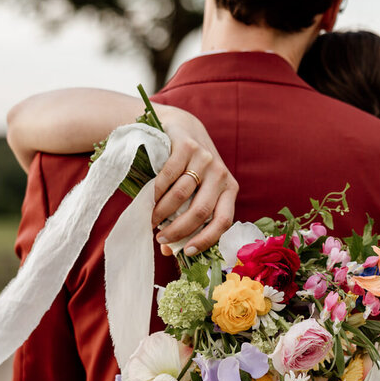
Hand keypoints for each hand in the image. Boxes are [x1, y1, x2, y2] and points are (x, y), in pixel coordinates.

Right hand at [152, 106, 237, 255]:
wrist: (182, 128)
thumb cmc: (188, 170)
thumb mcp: (195, 193)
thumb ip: (187, 219)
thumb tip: (170, 252)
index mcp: (229, 189)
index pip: (224, 221)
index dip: (207, 239)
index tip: (187, 252)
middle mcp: (221, 174)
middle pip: (201, 211)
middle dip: (179, 230)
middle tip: (161, 239)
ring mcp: (205, 158)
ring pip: (182, 195)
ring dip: (163, 212)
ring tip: (153, 220)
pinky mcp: (187, 146)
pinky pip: (169, 176)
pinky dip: (157, 192)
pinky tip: (150, 199)